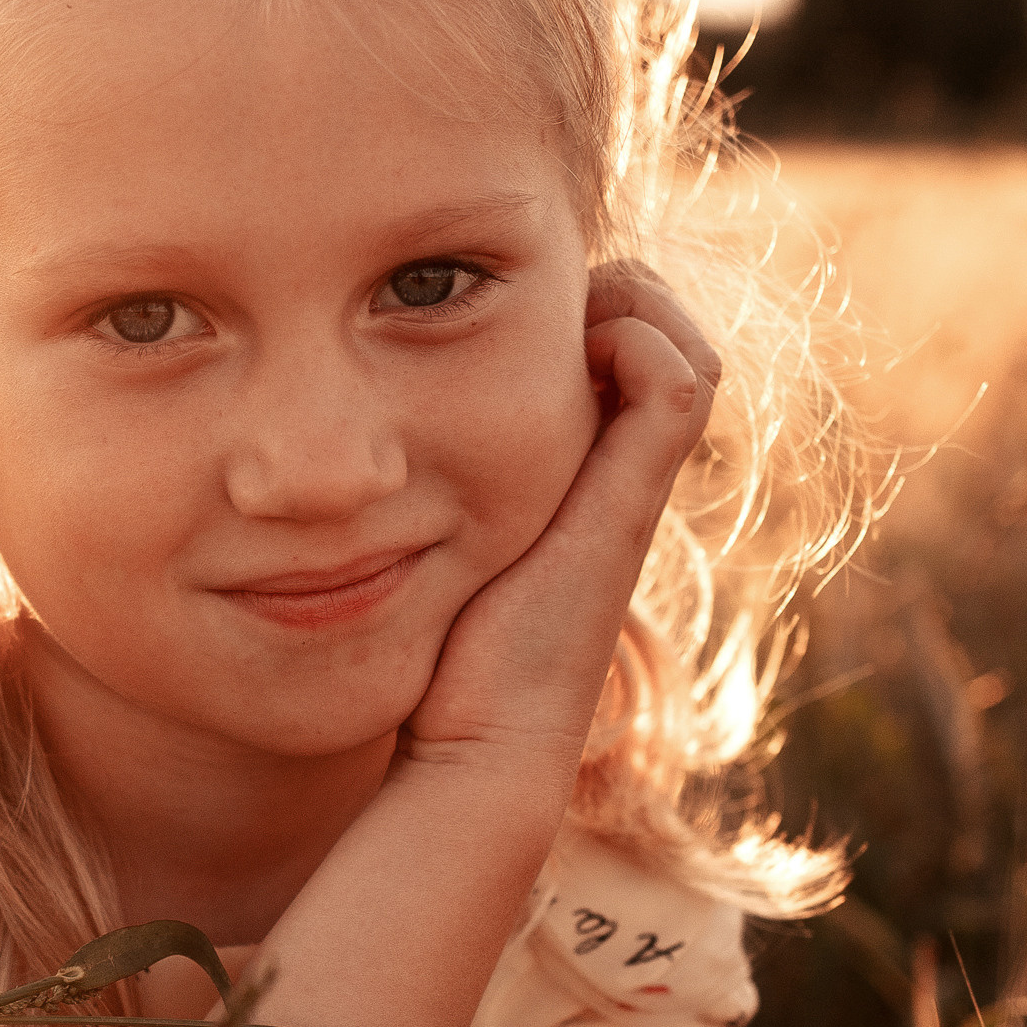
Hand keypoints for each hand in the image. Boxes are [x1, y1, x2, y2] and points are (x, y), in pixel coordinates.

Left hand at [401, 257, 719, 799]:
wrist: (479, 745)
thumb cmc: (438, 664)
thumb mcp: (425, 552)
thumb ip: (412, 502)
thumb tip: (341, 459)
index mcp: (577, 481)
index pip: (626, 357)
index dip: (590, 307)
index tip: (504, 297)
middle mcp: (616, 479)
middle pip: (666, 343)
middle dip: (616, 291)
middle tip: (540, 281)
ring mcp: (632, 491)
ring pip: (685, 354)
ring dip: (634, 305)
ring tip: (561, 299)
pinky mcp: (629, 505)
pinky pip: (679, 386)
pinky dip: (641, 339)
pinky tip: (566, 343)